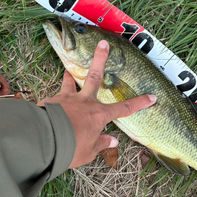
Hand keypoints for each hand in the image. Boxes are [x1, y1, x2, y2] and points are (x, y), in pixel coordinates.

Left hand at [38, 40, 155, 167]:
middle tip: (103, 44)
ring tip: (67, 68)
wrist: (44, 140)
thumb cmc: (70, 148)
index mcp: (99, 115)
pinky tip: (48, 103)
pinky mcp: (51, 101)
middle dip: (101, 59)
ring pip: (71, 82)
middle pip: (95, 76)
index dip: (140, 103)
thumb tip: (113, 141)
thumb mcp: (88, 151)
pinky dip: (53, 98)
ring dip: (70, 74)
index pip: (125, 109)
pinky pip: (54, 97)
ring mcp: (67, 99)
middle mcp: (85, 102)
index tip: (152, 97)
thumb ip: (100, 144)